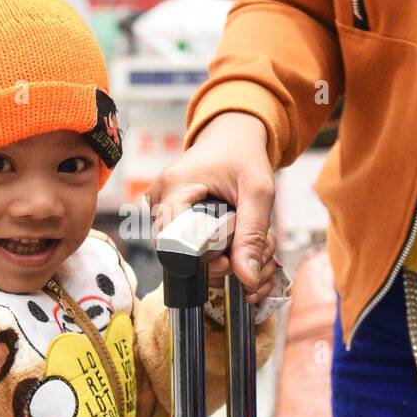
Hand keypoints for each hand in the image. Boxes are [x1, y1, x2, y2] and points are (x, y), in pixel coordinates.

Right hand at [145, 111, 276, 304]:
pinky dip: (212, 249)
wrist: (232, 137)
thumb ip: (253, 235)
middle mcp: (159, 198)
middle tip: (248, 250)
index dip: (203, 260)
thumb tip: (248, 278)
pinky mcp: (168, 215)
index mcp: (174, 187)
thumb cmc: (242, 155)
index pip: (175, 243)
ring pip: (184, 254)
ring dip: (219, 257)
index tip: (229, 262)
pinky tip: (232, 238)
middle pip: (179, 253)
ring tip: (244, 239)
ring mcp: (159, 208)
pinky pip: (185, 245)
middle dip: (218, 261)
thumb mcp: (257, 192)